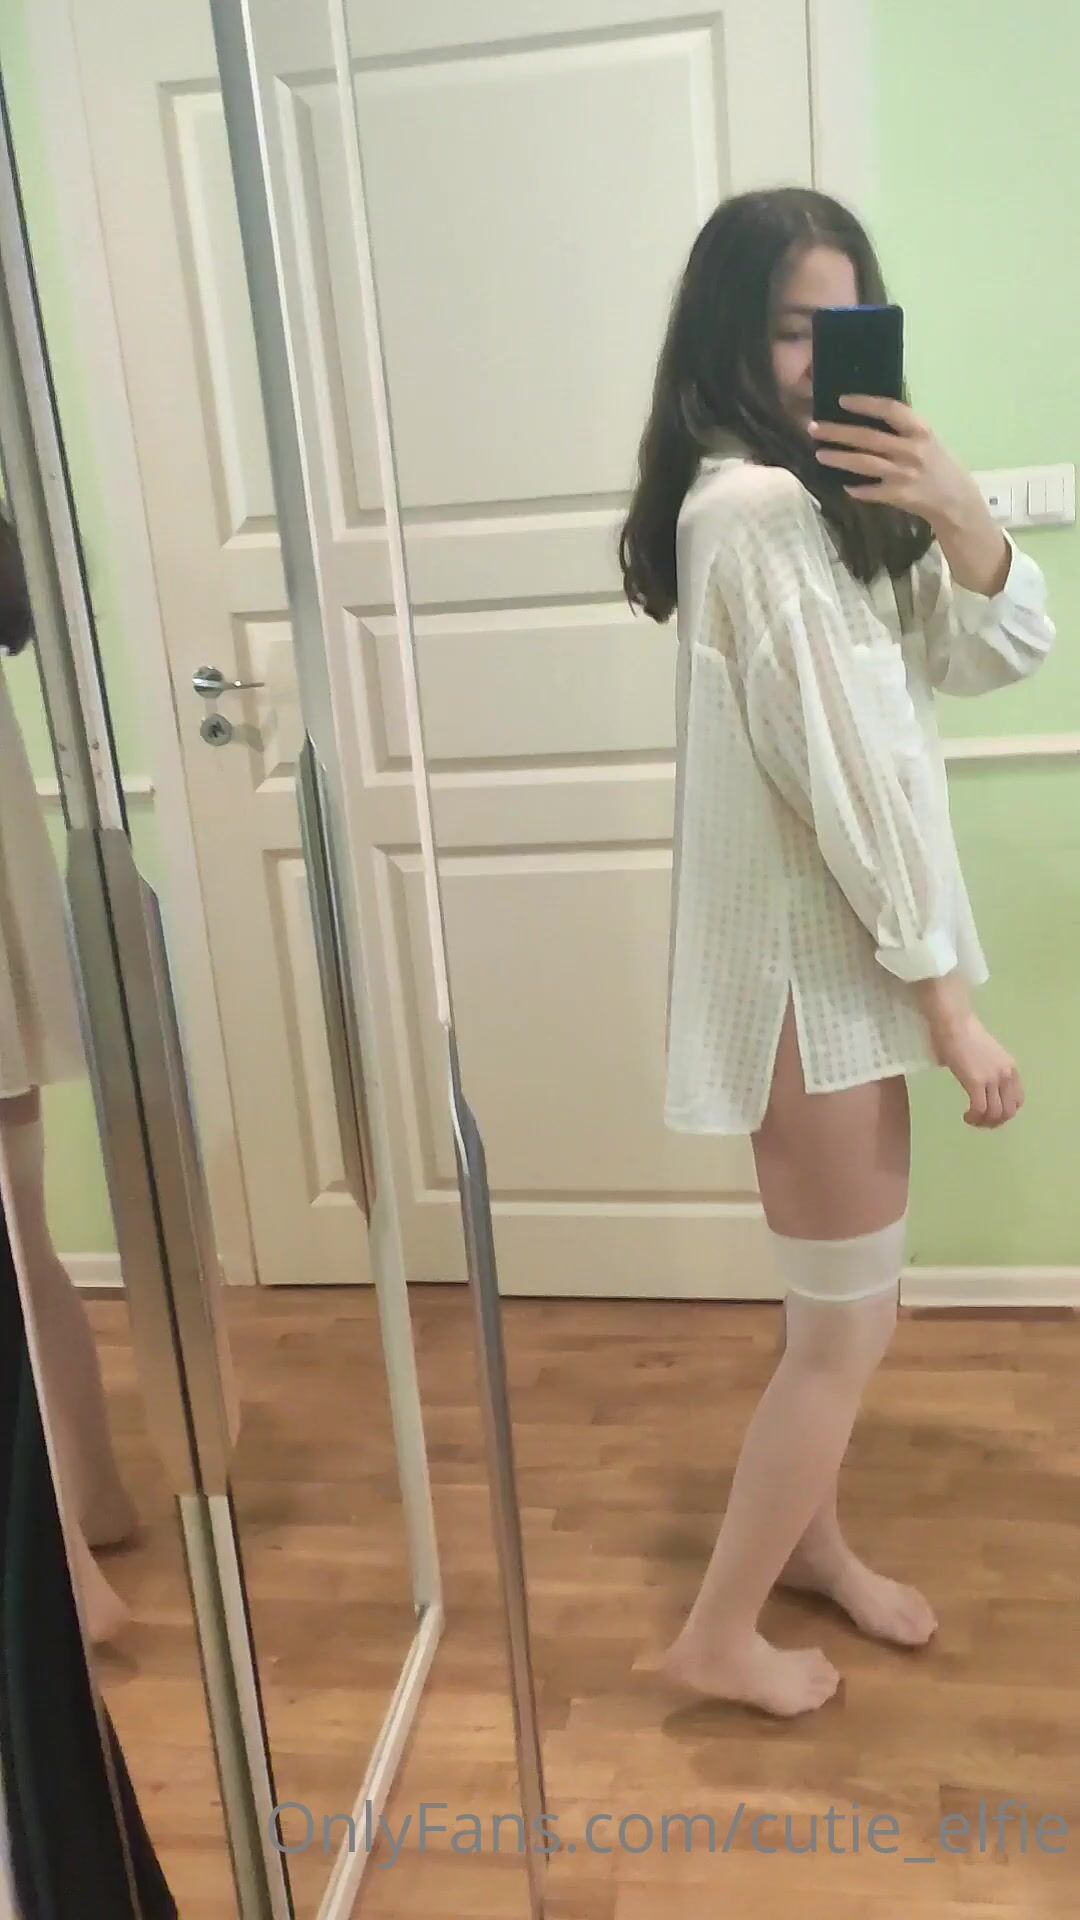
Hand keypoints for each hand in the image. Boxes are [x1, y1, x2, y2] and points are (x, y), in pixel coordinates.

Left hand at [810, 397, 1010, 594]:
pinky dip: (856, 489)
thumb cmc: (940, 465)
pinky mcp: (898, 496)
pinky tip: (843, 485)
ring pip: (864, 463)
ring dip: (839, 458)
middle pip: (868, 437)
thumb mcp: (928, 440)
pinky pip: (870, 491)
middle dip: (838, 432)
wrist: (957, 500)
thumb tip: (870, 414)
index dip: (864, 403)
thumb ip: (904, 429)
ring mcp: (903, 473)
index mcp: (921, 430)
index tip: (842, 401)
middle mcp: (911, 449)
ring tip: (820, 454)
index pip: (889, 409)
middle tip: (814, 428)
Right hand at [930, 1010, 1023, 1128]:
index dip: (1005, 1112)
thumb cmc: (963, 1033)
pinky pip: (979, 1109)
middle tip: (979, 1121)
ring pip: (995, 1114)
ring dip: (983, 1122)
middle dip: (994, 1122)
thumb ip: (985, 1069)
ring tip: (971, 1119)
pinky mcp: (976, 1082)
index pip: (1018, 1100)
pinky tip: (966, 1115)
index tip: (990, 1113)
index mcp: (1011, 1068)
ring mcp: (992, 1079)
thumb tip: (971, 1078)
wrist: (954, 1023)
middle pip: (1009, 1111)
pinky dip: (974, 1117)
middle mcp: (1006, 1075)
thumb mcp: (984, 1054)